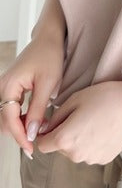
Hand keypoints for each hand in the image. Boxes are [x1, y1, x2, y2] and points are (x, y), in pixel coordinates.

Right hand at [0, 34, 63, 155]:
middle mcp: (2, 87)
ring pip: (8, 116)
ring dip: (22, 126)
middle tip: (38, 142)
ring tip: (41, 129)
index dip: (20, 136)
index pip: (9, 119)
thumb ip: (38, 109)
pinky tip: (38, 119)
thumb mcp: (47, 84)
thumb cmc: (49, 56)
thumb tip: (31, 133)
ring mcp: (5, 87)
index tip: (31, 148)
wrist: (49, 39)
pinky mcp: (12, 88)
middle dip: (20, 133)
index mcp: (8, 86)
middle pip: (5, 120)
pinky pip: (12, 108)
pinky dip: (23, 117)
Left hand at [36, 80, 121, 163]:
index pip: (42, 144)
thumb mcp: (75, 99)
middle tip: (81, 116)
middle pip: (60, 148)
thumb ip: (55, 117)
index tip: (54, 123)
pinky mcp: (104, 159)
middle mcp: (75, 154)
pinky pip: (90, 152)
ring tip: (95, 122)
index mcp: (64, 139)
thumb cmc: (106, 98)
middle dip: (65, 134)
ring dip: (79, 140)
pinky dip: (93, 143)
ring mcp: (91, 159)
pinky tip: (104, 129)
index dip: (45, 133)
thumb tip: (45, 128)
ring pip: (76, 151)